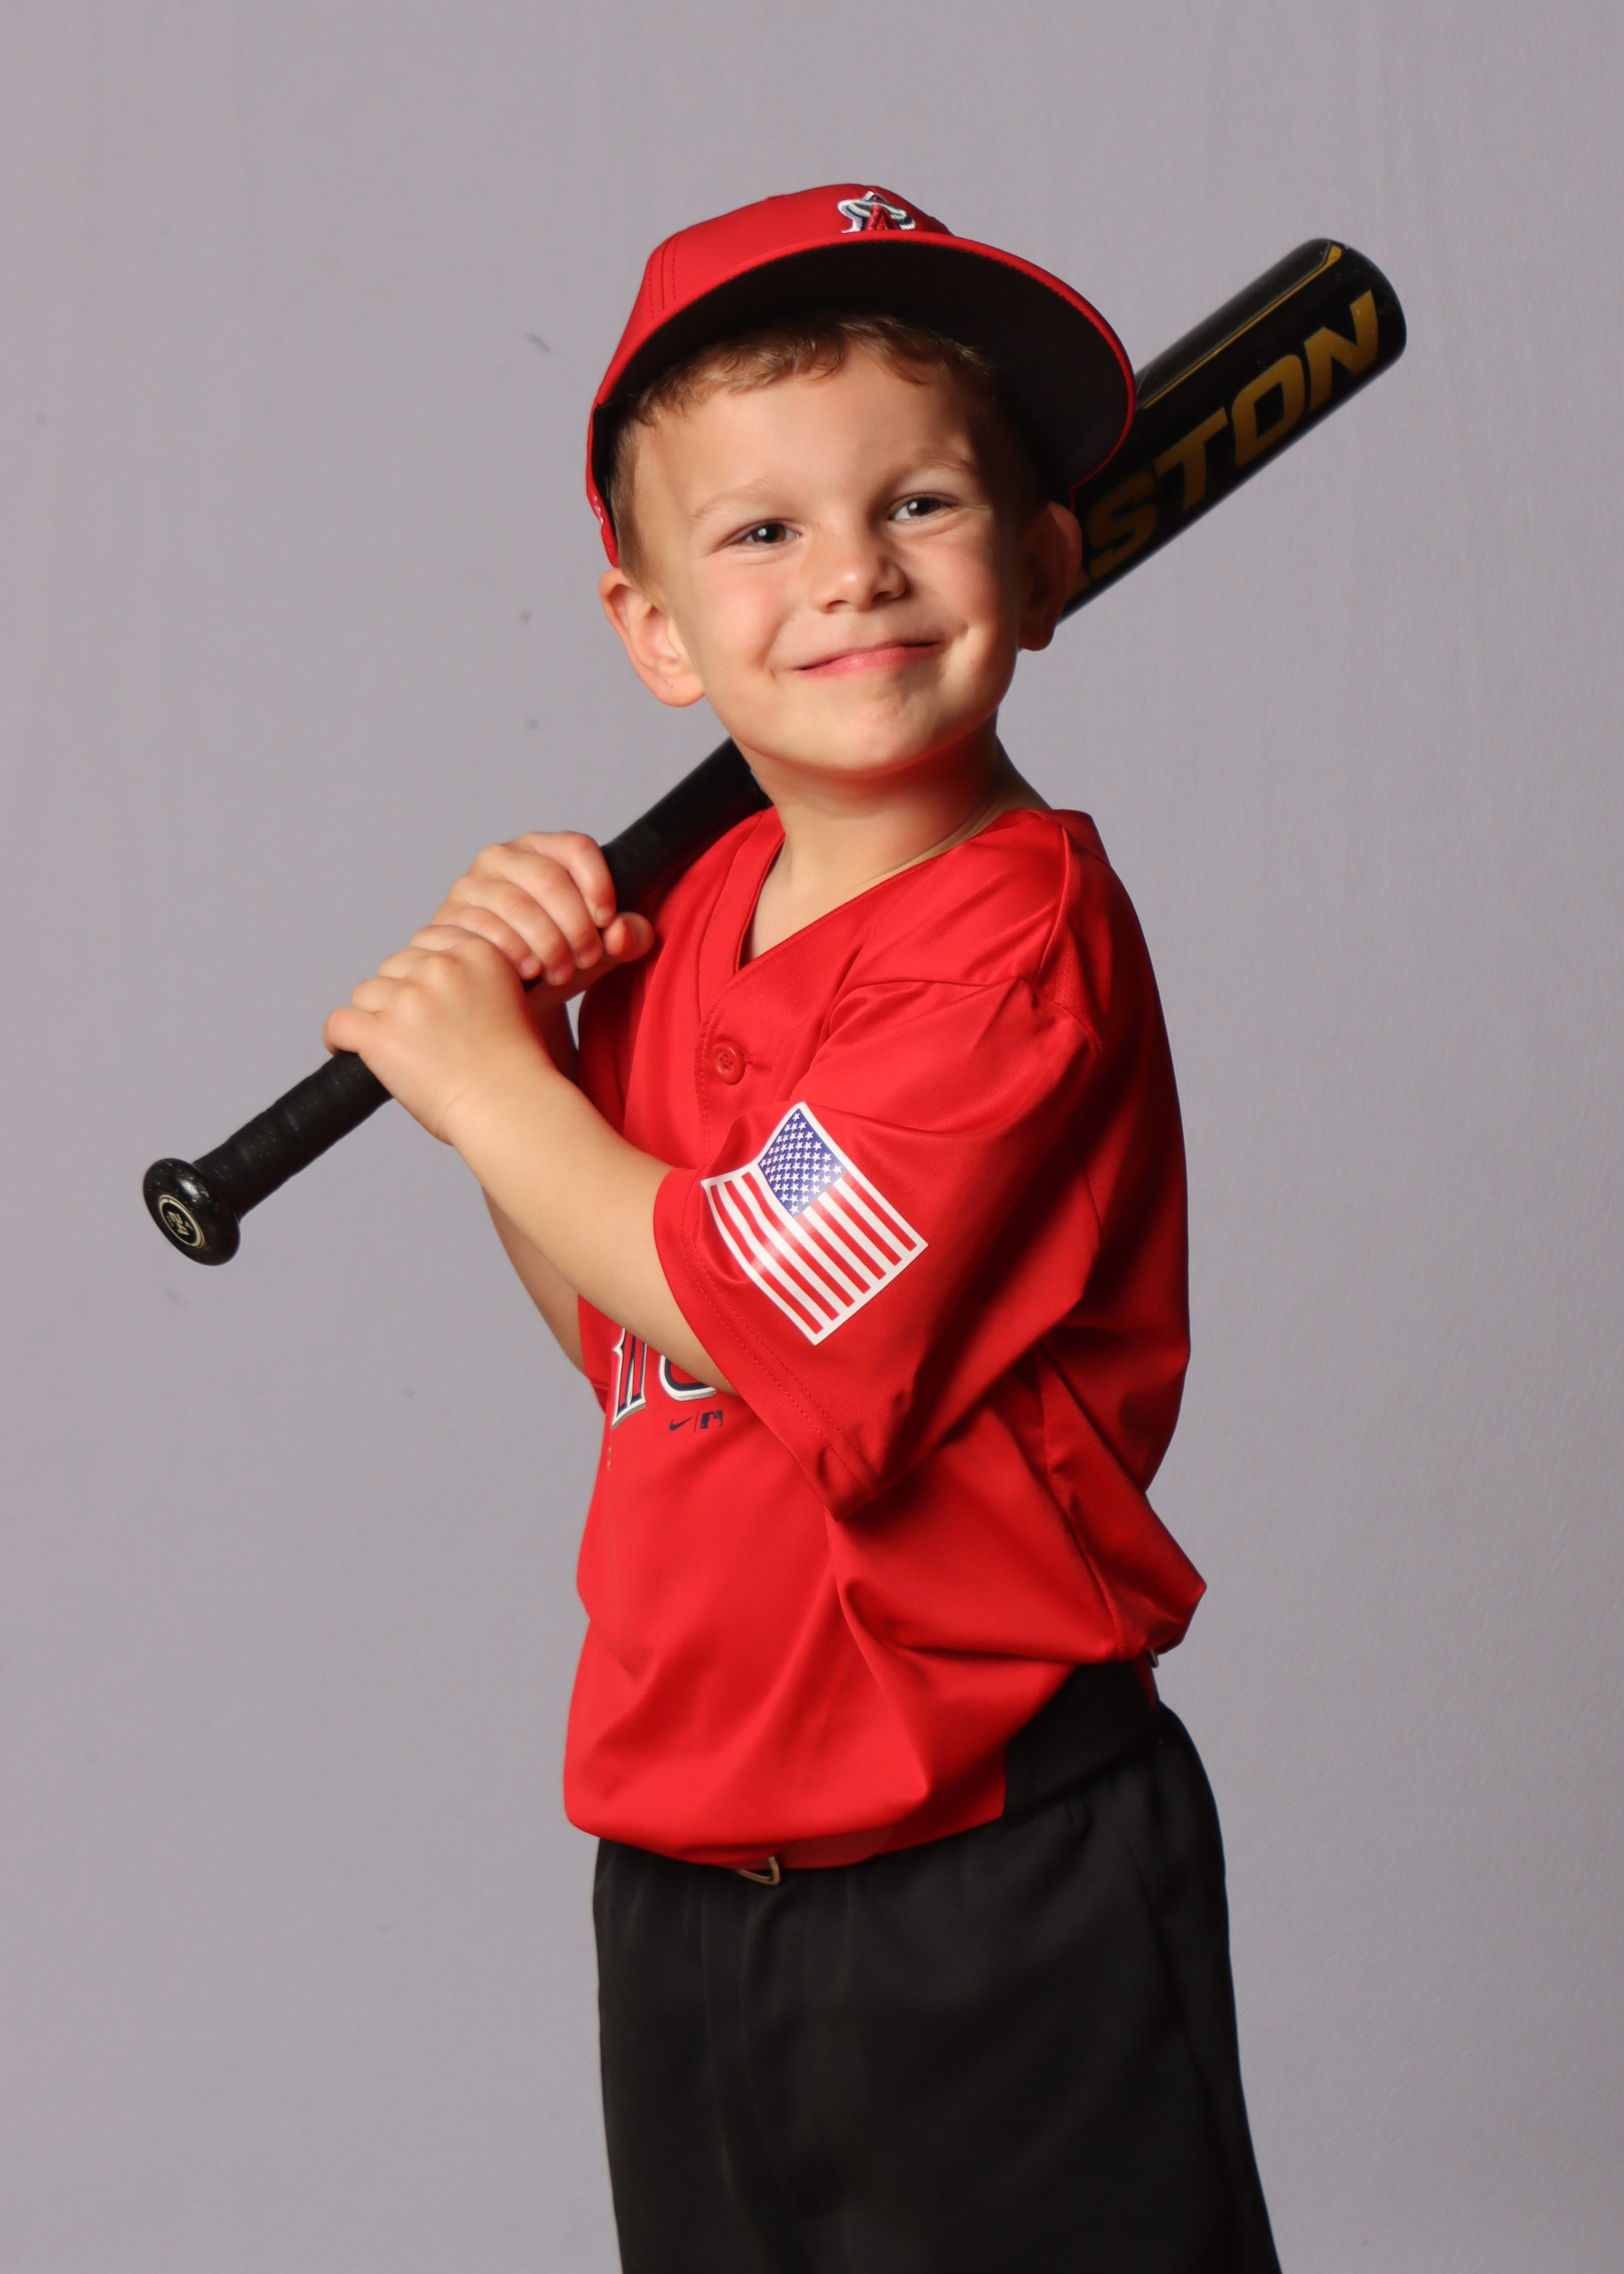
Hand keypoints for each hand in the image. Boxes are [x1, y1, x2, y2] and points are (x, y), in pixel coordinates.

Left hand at [324, 928, 546, 1144]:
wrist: (512, 1106)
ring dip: (373, 1016)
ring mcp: (409, 999)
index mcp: (478, 953)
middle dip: (398, 993)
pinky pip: (340, 1023)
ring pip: (366, 993)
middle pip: (393, 966)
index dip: (420, 970)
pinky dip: (339, 1039)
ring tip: (388, 1046)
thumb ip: (473, 982)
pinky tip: (347, 1050)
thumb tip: (428, 983)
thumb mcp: (508, 1002)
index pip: (427, 940)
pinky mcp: (382, 1033)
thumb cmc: (516, 1070)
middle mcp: (442, 967)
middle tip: (411, 1030)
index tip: (423, 995)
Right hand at [430, 831, 653, 995]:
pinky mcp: (449, 917)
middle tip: (589, 958)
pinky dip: (515, 953)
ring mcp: (470, 885)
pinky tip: (531, 972)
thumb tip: (622, 931)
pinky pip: (484, 928)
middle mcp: (502, 857)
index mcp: (543, 849)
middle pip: (548, 878)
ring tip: (563, 972)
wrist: (507, 996)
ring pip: (516, 904)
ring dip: (547, 943)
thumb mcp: (601, 950)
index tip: (607, 921)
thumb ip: (627, 938)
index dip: (598, 883)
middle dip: (575, 924)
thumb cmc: (559, 961)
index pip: (576, 847)